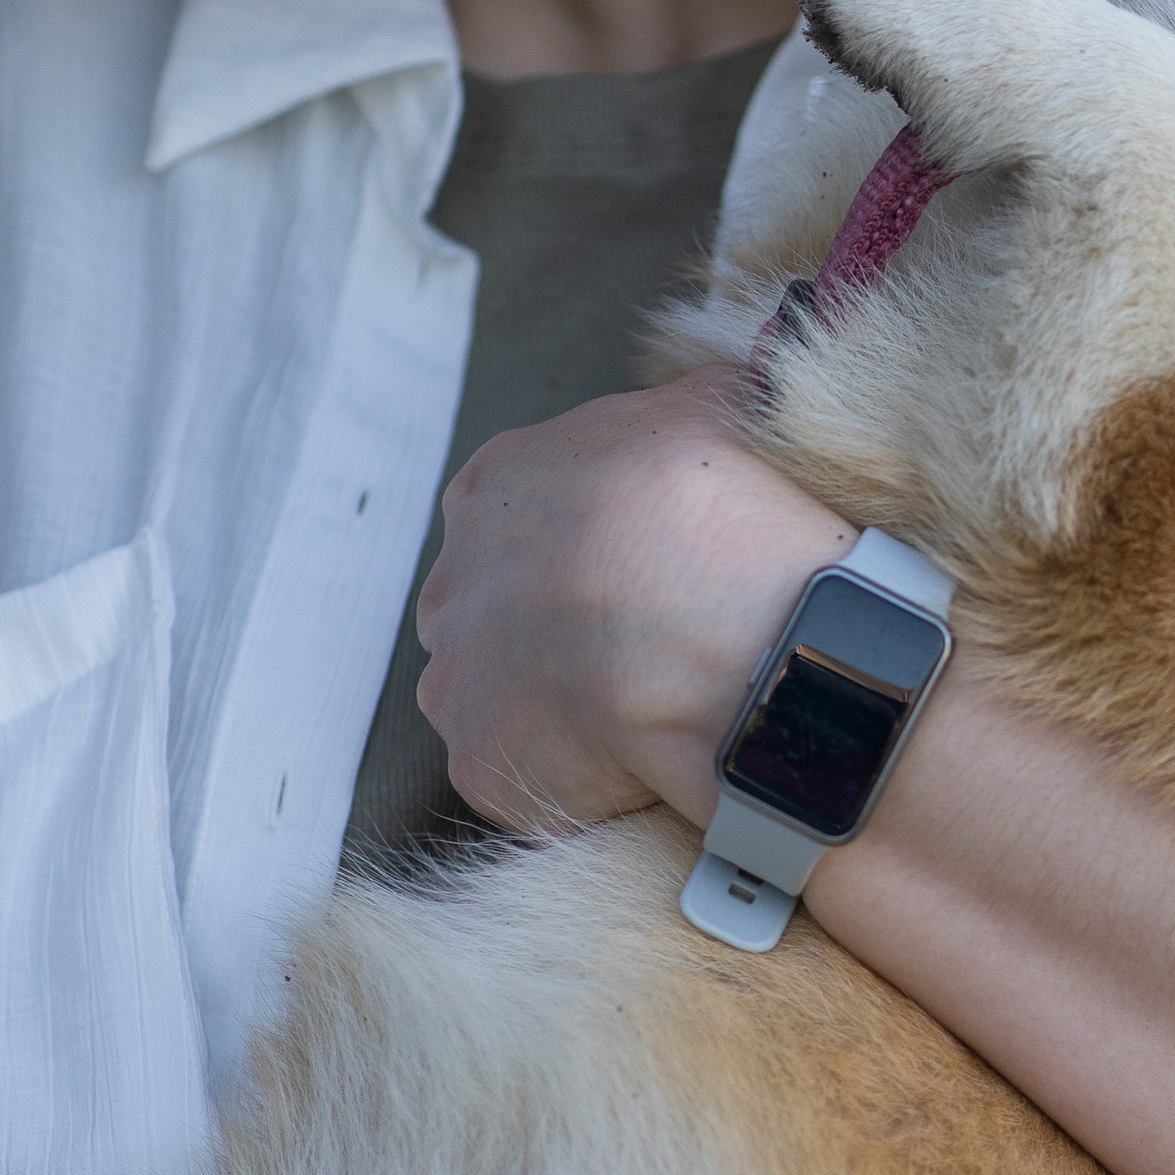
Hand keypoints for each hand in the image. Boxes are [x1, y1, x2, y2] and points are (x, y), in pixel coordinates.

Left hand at [414, 366, 856, 834]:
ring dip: (560, 709)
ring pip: (501, 699)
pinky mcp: (480, 765)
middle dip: (554, 631)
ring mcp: (459, 679)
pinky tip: (646, 763)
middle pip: (494, 611)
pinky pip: (530, 776)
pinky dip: (582, 779)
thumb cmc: (720, 504)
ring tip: (651, 714)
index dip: (581, 547)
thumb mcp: (718, 405)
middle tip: (645, 647)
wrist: (719, 625)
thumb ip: (688, 404)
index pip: (517, 517)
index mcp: (496, 485)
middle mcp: (454, 580)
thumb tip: (709, 395)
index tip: (640, 569)